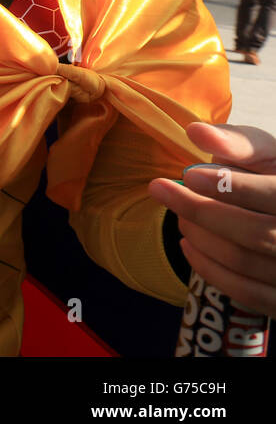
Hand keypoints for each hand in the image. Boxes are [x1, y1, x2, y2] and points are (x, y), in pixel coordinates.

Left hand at [149, 122, 275, 316]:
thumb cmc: (272, 177)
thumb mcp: (265, 155)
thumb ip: (236, 144)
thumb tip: (195, 132)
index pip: (273, 195)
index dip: (229, 186)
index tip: (189, 175)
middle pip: (253, 233)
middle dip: (199, 210)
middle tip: (160, 189)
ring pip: (243, 261)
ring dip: (199, 236)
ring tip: (178, 215)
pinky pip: (245, 291)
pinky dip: (208, 267)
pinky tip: (188, 244)